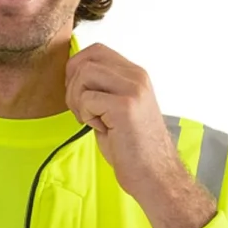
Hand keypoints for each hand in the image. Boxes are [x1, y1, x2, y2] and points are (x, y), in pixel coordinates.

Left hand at [64, 43, 216, 227]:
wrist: (156, 176)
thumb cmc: (134, 151)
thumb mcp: (118, 111)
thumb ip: (102, 90)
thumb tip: (73, 79)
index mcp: (135, 75)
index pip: (96, 50)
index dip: (77, 69)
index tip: (78, 96)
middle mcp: (136, 77)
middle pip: (87, 59)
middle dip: (72, 84)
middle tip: (81, 110)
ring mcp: (132, 89)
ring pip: (84, 74)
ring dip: (77, 99)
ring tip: (90, 120)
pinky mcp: (125, 106)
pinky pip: (87, 98)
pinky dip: (86, 115)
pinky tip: (100, 129)